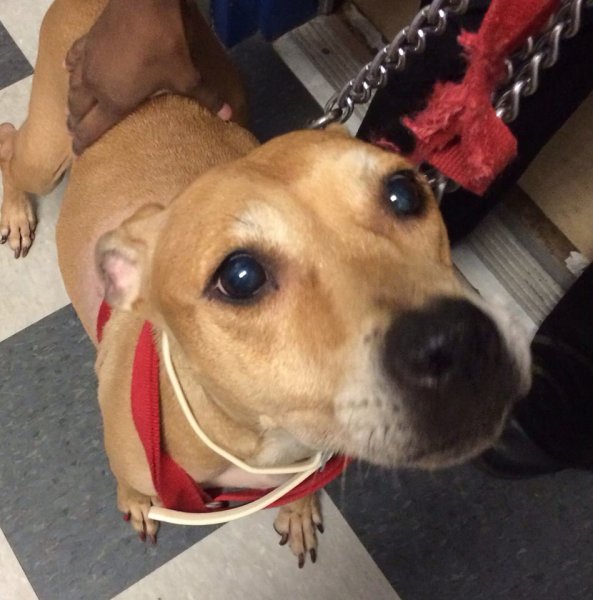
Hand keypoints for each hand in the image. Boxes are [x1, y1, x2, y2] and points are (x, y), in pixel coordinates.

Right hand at [66, 0, 230, 153]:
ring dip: (72, 101)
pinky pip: (74, 58)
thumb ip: (207, 99)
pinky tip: (68, 70)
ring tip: (71, 111)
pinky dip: (71, 67)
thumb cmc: (166, 45)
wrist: (147, 1)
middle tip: (75, 135)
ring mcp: (89, 60)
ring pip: (73, 86)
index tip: (78, 154)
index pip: (93, 128)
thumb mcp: (189, 77)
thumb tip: (230, 117)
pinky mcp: (89, 40)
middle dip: (75, 124)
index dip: (84, 143)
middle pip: (78, 109)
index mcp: (116, 100)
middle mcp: (96, 84)